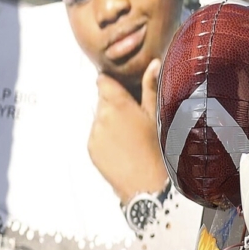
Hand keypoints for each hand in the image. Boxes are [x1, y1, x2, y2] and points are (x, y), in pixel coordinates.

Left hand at [87, 58, 169, 203]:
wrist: (147, 184)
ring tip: (130, 135)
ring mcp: (94, 133)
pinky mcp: (91, 148)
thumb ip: (151, 87)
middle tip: (133, 116)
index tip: (122, 87)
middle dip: (114, 103)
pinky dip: (106, 137)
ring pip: (99, 118)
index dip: (112, 83)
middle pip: (102, 99)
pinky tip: (123, 147)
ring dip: (110, 120)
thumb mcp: (157, 115)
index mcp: (117, 104)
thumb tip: (153, 64)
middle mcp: (101, 116)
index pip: (103, 81)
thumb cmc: (157, 149)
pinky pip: (96, 135)